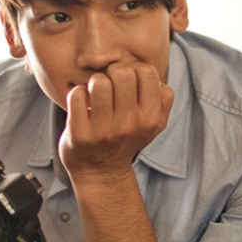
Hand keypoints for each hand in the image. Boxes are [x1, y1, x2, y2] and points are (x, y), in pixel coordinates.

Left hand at [59, 62, 173, 180]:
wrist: (100, 173)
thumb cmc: (126, 139)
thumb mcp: (154, 125)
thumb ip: (163, 100)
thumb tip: (158, 79)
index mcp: (150, 119)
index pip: (146, 72)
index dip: (134, 68)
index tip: (126, 80)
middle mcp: (129, 125)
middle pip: (122, 72)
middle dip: (112, 71)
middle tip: (108, 84)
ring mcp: (104, 131)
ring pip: (99, 82)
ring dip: (94, 82)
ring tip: (95, 93)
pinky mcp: (80, 135)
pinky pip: (77, 95)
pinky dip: (77, 94)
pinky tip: (81, 104)